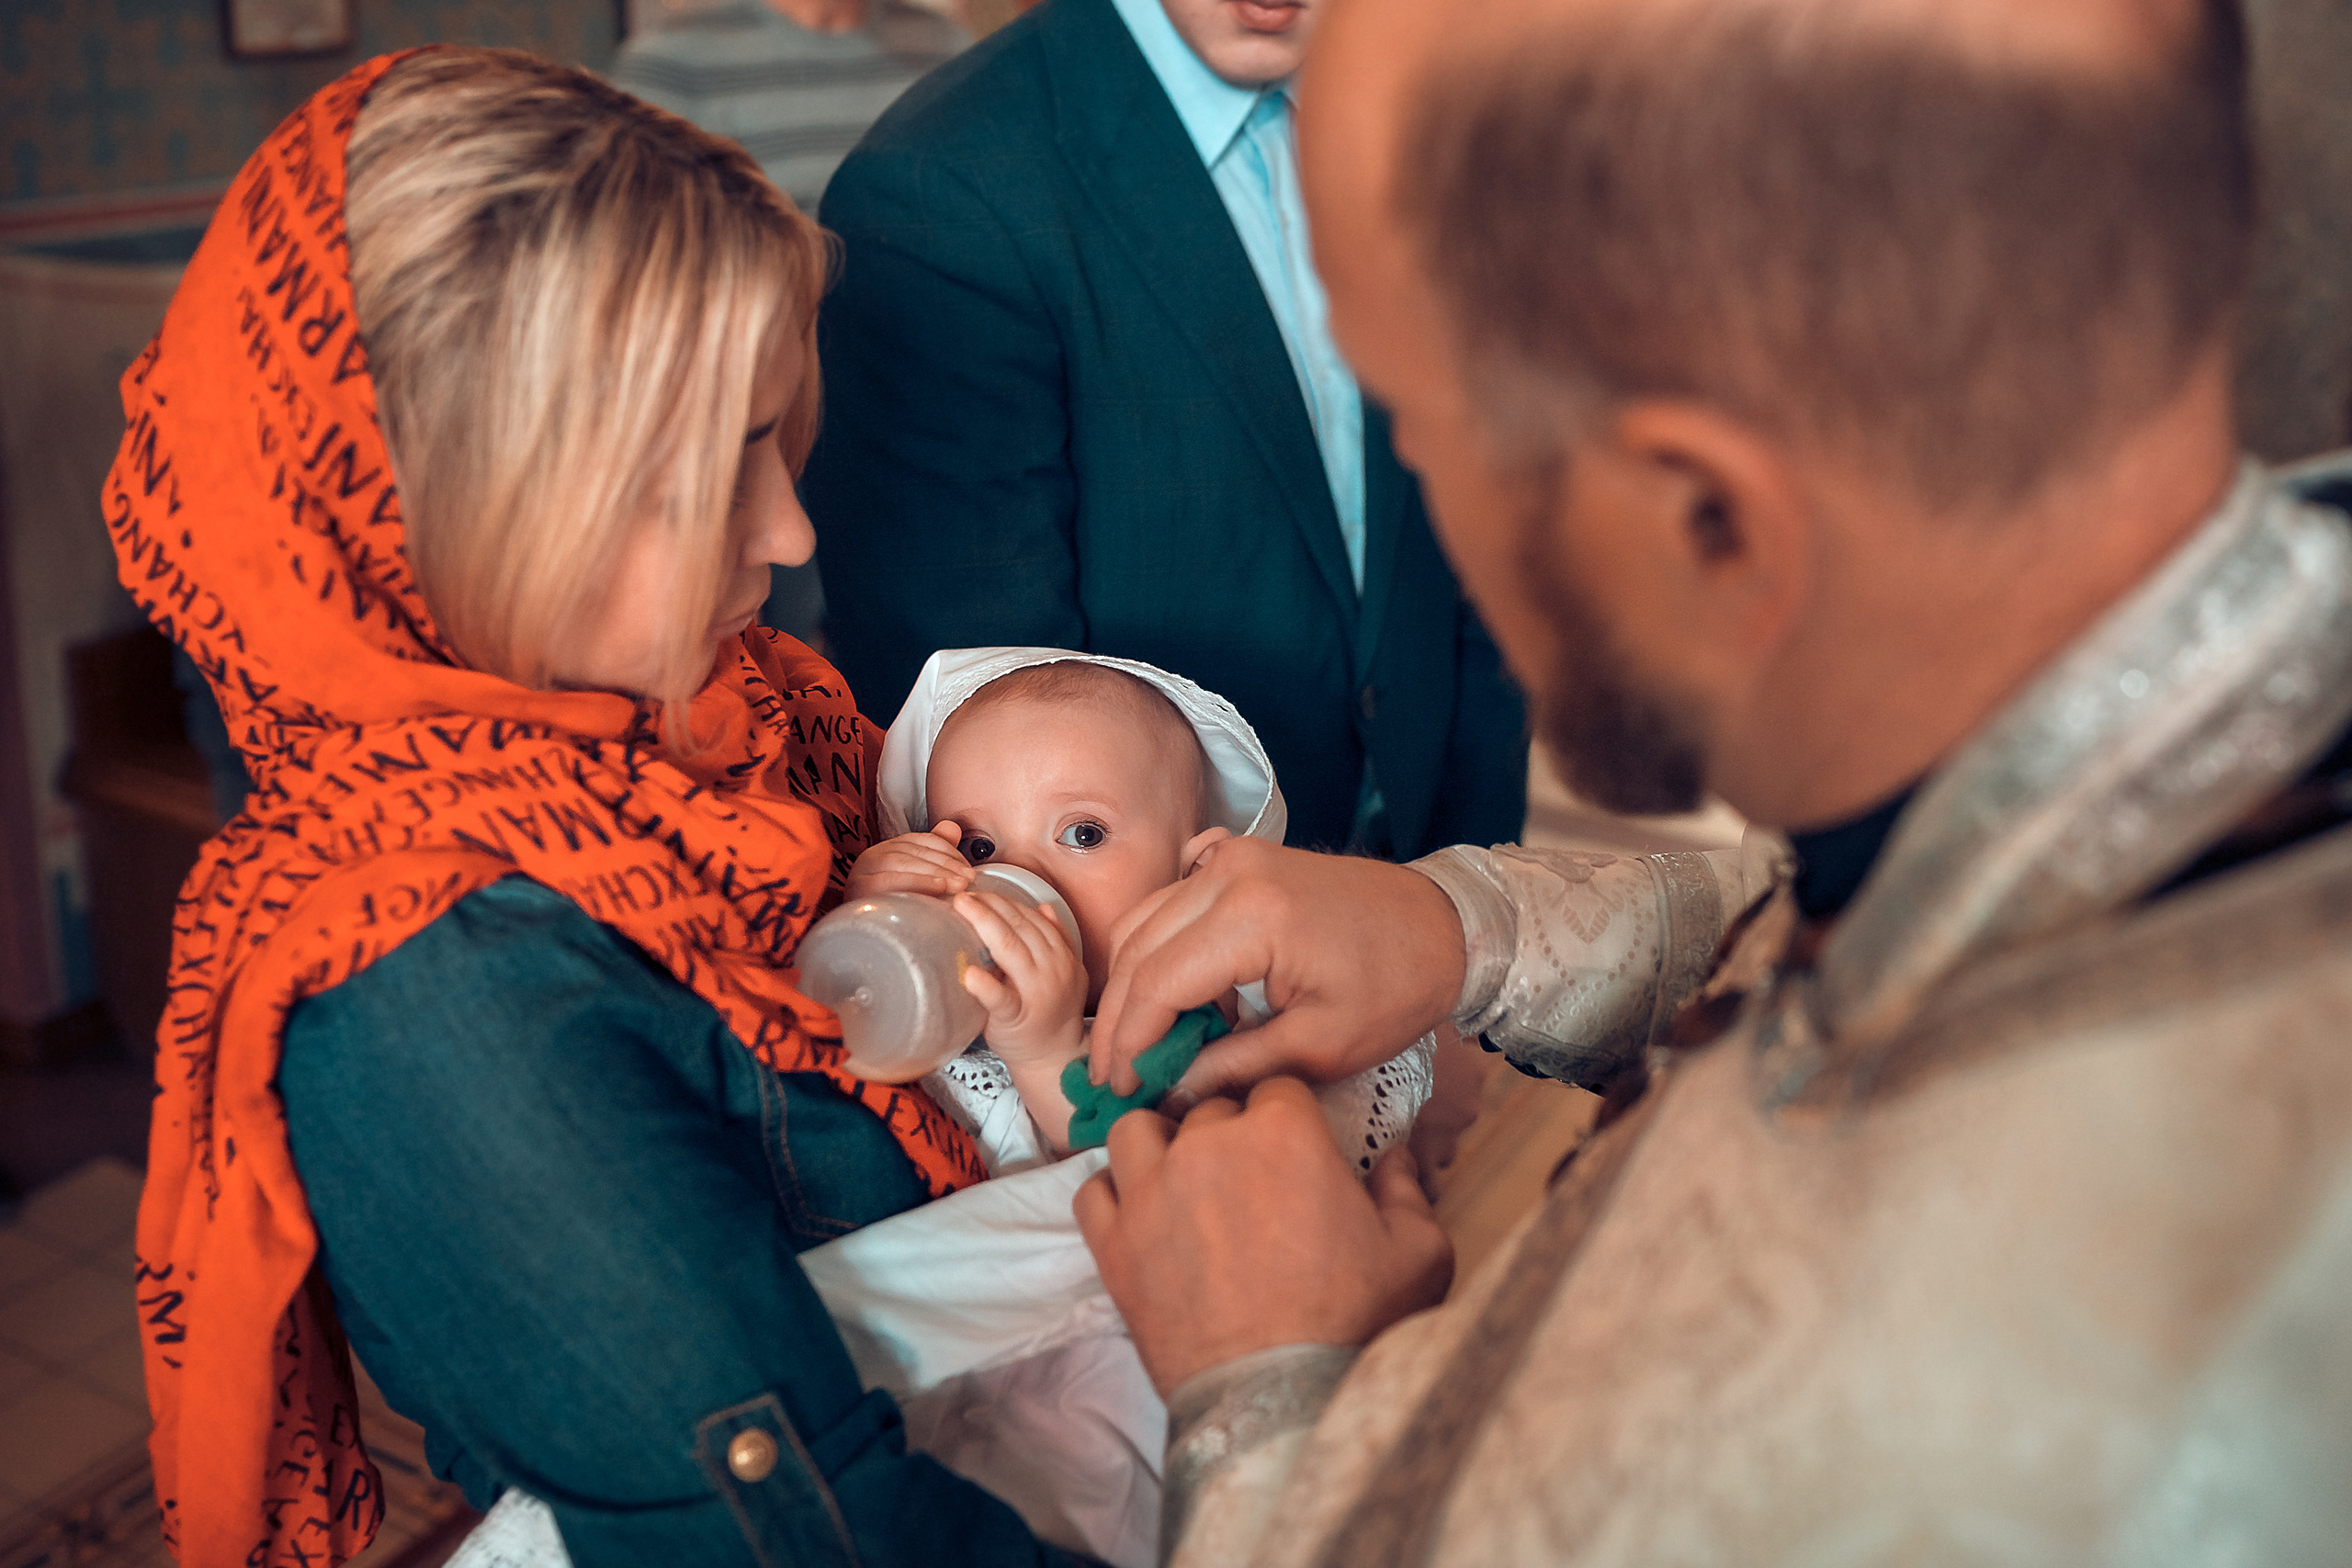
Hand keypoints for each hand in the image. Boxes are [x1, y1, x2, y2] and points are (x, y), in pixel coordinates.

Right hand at [843, 823, 973, 901]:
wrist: (869, 944)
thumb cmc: (900, 913)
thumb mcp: (922, 882)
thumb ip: (936, 853)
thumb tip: (953, 827)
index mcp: (888, 850)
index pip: (921, 841)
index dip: (949, 851)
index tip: (969, 868)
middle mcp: (872, 857)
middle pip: (913, 852)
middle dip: (946, 864)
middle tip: (969, 879)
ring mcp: (862, 872)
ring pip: (902, 862)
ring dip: (935, 872)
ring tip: (959, 885)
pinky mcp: (859, 889)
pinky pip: (889, 881)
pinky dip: (916, 881)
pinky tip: (938, 888)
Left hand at [955, 889, 1086, 1070]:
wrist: (1054, 1057)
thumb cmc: (1050, 1014)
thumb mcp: (1066, 972)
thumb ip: (1056, 939)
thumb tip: (1043, 906)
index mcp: (1061, 956)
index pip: (1031, 918)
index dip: (1004, 901)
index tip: (979, 890)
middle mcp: (1053, 970)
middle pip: (1019, 927)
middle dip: (991, 905)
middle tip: (963, 893)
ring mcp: (1036, 994)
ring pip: (1011, 951)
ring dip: (985, 926)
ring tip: (961, 909)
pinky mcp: (1017, 1019)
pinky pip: (1001, 1000)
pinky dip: (985, 986)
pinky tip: (968, 974)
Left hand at [1073, 1077, 1452, 1393]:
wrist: (1283, 1400)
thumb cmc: (1356, 1321)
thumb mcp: (1418, 1250)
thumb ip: (1407, 1190)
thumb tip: (1398, 1157)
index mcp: (1283, 1132)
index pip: (1276, 1089)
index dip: (1287, 1116)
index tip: (1294, 1147)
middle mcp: (1208, 1146)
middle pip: (1209, 1111)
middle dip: (1229, 1135)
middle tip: (1248, 1183)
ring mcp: (1151, 1193)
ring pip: (1137, 1132)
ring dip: (1159, 1147)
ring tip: (1180, 1181)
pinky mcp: (1114, 1245)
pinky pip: (1093, 1192)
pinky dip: (1112, 1197)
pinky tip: (1139, 1217)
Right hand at [1088, 836, 1466, 1101]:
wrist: (1442, 925)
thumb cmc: (1394, 987)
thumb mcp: (1320, 1046)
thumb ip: (1236, 1067)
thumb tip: (1170, 1093)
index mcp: (1250, 917)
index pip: (1156, 984)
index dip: (1130, 1043)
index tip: (1122, 1090)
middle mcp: (1227, 873)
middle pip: (1138, 950)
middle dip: (1119, 1020)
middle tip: (1114, 1077)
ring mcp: (1228, 857)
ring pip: (1145, 922)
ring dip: (1135, 986)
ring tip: (1138, 1048)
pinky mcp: (1235, 859)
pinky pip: (1171, 904)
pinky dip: (1159, 950)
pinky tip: (1174, 999)